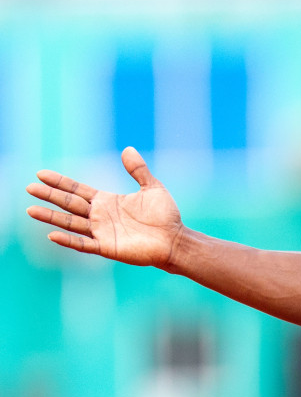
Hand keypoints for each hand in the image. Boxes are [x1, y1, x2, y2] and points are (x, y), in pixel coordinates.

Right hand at [24, 148, 183, 267]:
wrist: (175, 240)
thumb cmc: (165, 216)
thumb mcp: (152, 188)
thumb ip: (138, 170)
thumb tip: (128, 149)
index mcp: (107, 201)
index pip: (77, 189)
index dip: (60, 182)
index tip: (41, 173)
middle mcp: (100, 216)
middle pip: (69, 204)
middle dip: (50, 196)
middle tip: (30, 188)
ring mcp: (101, 232)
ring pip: (71, 223)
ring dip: (51, 217)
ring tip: (31, 210)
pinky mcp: (107, 247)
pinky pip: (83, 244)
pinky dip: (68, 240)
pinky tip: (52, 235)